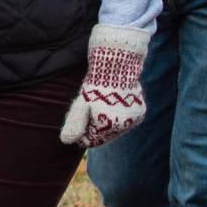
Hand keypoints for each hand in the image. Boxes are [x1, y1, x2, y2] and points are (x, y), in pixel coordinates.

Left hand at [60, 24, 149, 147]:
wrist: (117, 64)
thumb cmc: (96, 84)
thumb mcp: (81, 104)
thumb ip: (75, 124)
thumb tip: (65, 141)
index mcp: (110, 126)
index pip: (93, 140)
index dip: (82, 133)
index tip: (78, 119)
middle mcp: (126, 126)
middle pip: (105, 134)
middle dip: (94, 126)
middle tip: (88, 108)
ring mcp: (135, 119)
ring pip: (115, 128)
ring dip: (106, 121)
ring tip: (99, 104)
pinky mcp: (140, 112)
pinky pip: (125, 120)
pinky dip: (117, 116)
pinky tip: (110, 104)